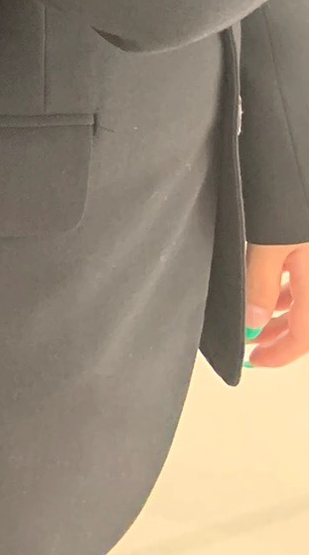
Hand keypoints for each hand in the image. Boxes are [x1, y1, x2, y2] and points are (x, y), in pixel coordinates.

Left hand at [245, 243, 308, 367]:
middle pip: (304, 321)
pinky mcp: (303, 244)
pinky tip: (265, 285)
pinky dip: (281, 289)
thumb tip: (253, 322)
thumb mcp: (270, 244)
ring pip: (300, 299)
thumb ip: (261, 283)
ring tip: (251, 318)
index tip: (255, 362)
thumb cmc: (295, 192)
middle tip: (250, 346)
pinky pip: (298, 278)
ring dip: (277, 313)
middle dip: (276, 337)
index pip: (304, 336)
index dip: (280, 354)